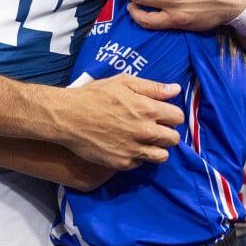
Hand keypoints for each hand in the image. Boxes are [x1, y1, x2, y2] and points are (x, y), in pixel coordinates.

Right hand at [61, 76, 182, 167]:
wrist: (68, 117)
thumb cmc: (94, 96)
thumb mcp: (123, 82)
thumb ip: (152, 87)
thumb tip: (175, 90)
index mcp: (147, 109)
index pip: (178, 117)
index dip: (171, 114)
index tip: (163, 114)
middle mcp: (145, 131)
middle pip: (174, 138)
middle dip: (167, 131)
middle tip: (154, 127)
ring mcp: (134, 150)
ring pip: (162, 156)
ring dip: (158, 148)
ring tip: (146, 140)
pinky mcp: (123, 163)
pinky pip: (142, 163)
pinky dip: (139, 156)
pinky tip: (128, 146)